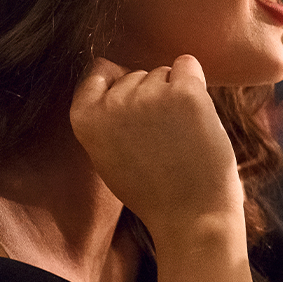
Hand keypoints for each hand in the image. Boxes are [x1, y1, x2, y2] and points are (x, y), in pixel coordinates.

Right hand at [68, 55, 244, 237]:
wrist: (191, 216)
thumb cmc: (152, 190)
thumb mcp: (107, 155)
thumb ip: (103, 117)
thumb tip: (111, 70)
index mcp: (85, 119)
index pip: (99, 73)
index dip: (121, 89)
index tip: (137, 119)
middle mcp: (112, 103)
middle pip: (136, 75)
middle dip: (151, 97)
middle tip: (162, 141)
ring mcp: (148, 96)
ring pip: (162, 73)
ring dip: (174, 95)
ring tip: (179, 139)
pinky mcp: (184, 93)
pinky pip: (188, 65)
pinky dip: (196, 82)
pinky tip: (197, 117)